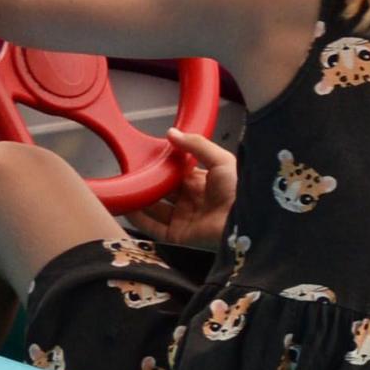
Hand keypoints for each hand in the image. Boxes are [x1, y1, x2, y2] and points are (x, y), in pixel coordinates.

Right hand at [124, 128, 237, 248]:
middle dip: (148, 182)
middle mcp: (193, 201)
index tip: (146, 157)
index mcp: (204, 183)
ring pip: (154, 209)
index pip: (176, 173)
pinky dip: (137, 219)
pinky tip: (126, 208)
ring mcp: (184, 219)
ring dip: (139, 200)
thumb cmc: (241, 191)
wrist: (245, 223)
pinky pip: (152, 227)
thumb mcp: (222, 160)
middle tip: (132, 172)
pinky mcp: (178, 236)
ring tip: (124, 189)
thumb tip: (172, 133)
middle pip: (163, 191)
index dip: (163, 166)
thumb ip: (197, 145)